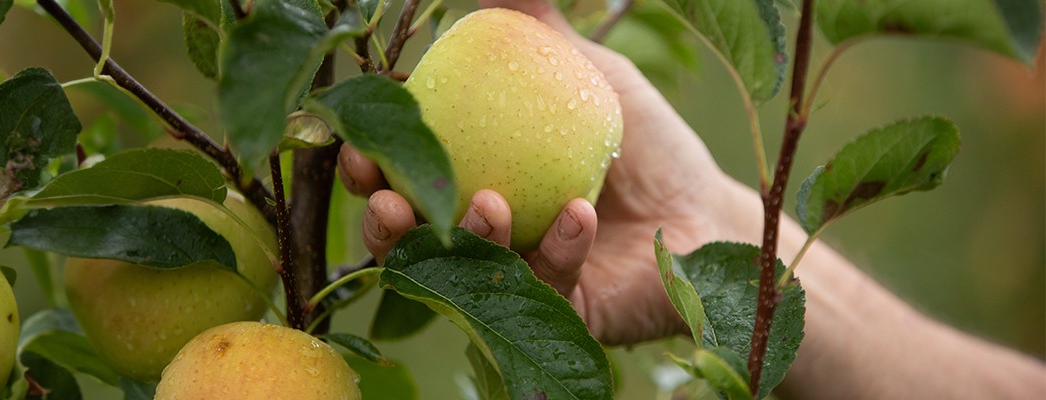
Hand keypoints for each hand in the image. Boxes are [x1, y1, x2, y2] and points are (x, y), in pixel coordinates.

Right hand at [342, 0, 745, 344]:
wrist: (707, 210)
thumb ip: (531, 26)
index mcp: (468, 180)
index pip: (400, 176)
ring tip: (488, 203)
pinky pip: (548, 285)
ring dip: (469, 238)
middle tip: (388, 200)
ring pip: (466, 274)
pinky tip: (580, 215)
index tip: (360, 148)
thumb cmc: (644, 141)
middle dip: (383, 224)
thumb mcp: (582, 70)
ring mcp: (515, 282)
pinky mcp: (560, 316)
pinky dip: (561, 246)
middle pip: (408, 239)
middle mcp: (479, 238)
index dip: (367, 166)